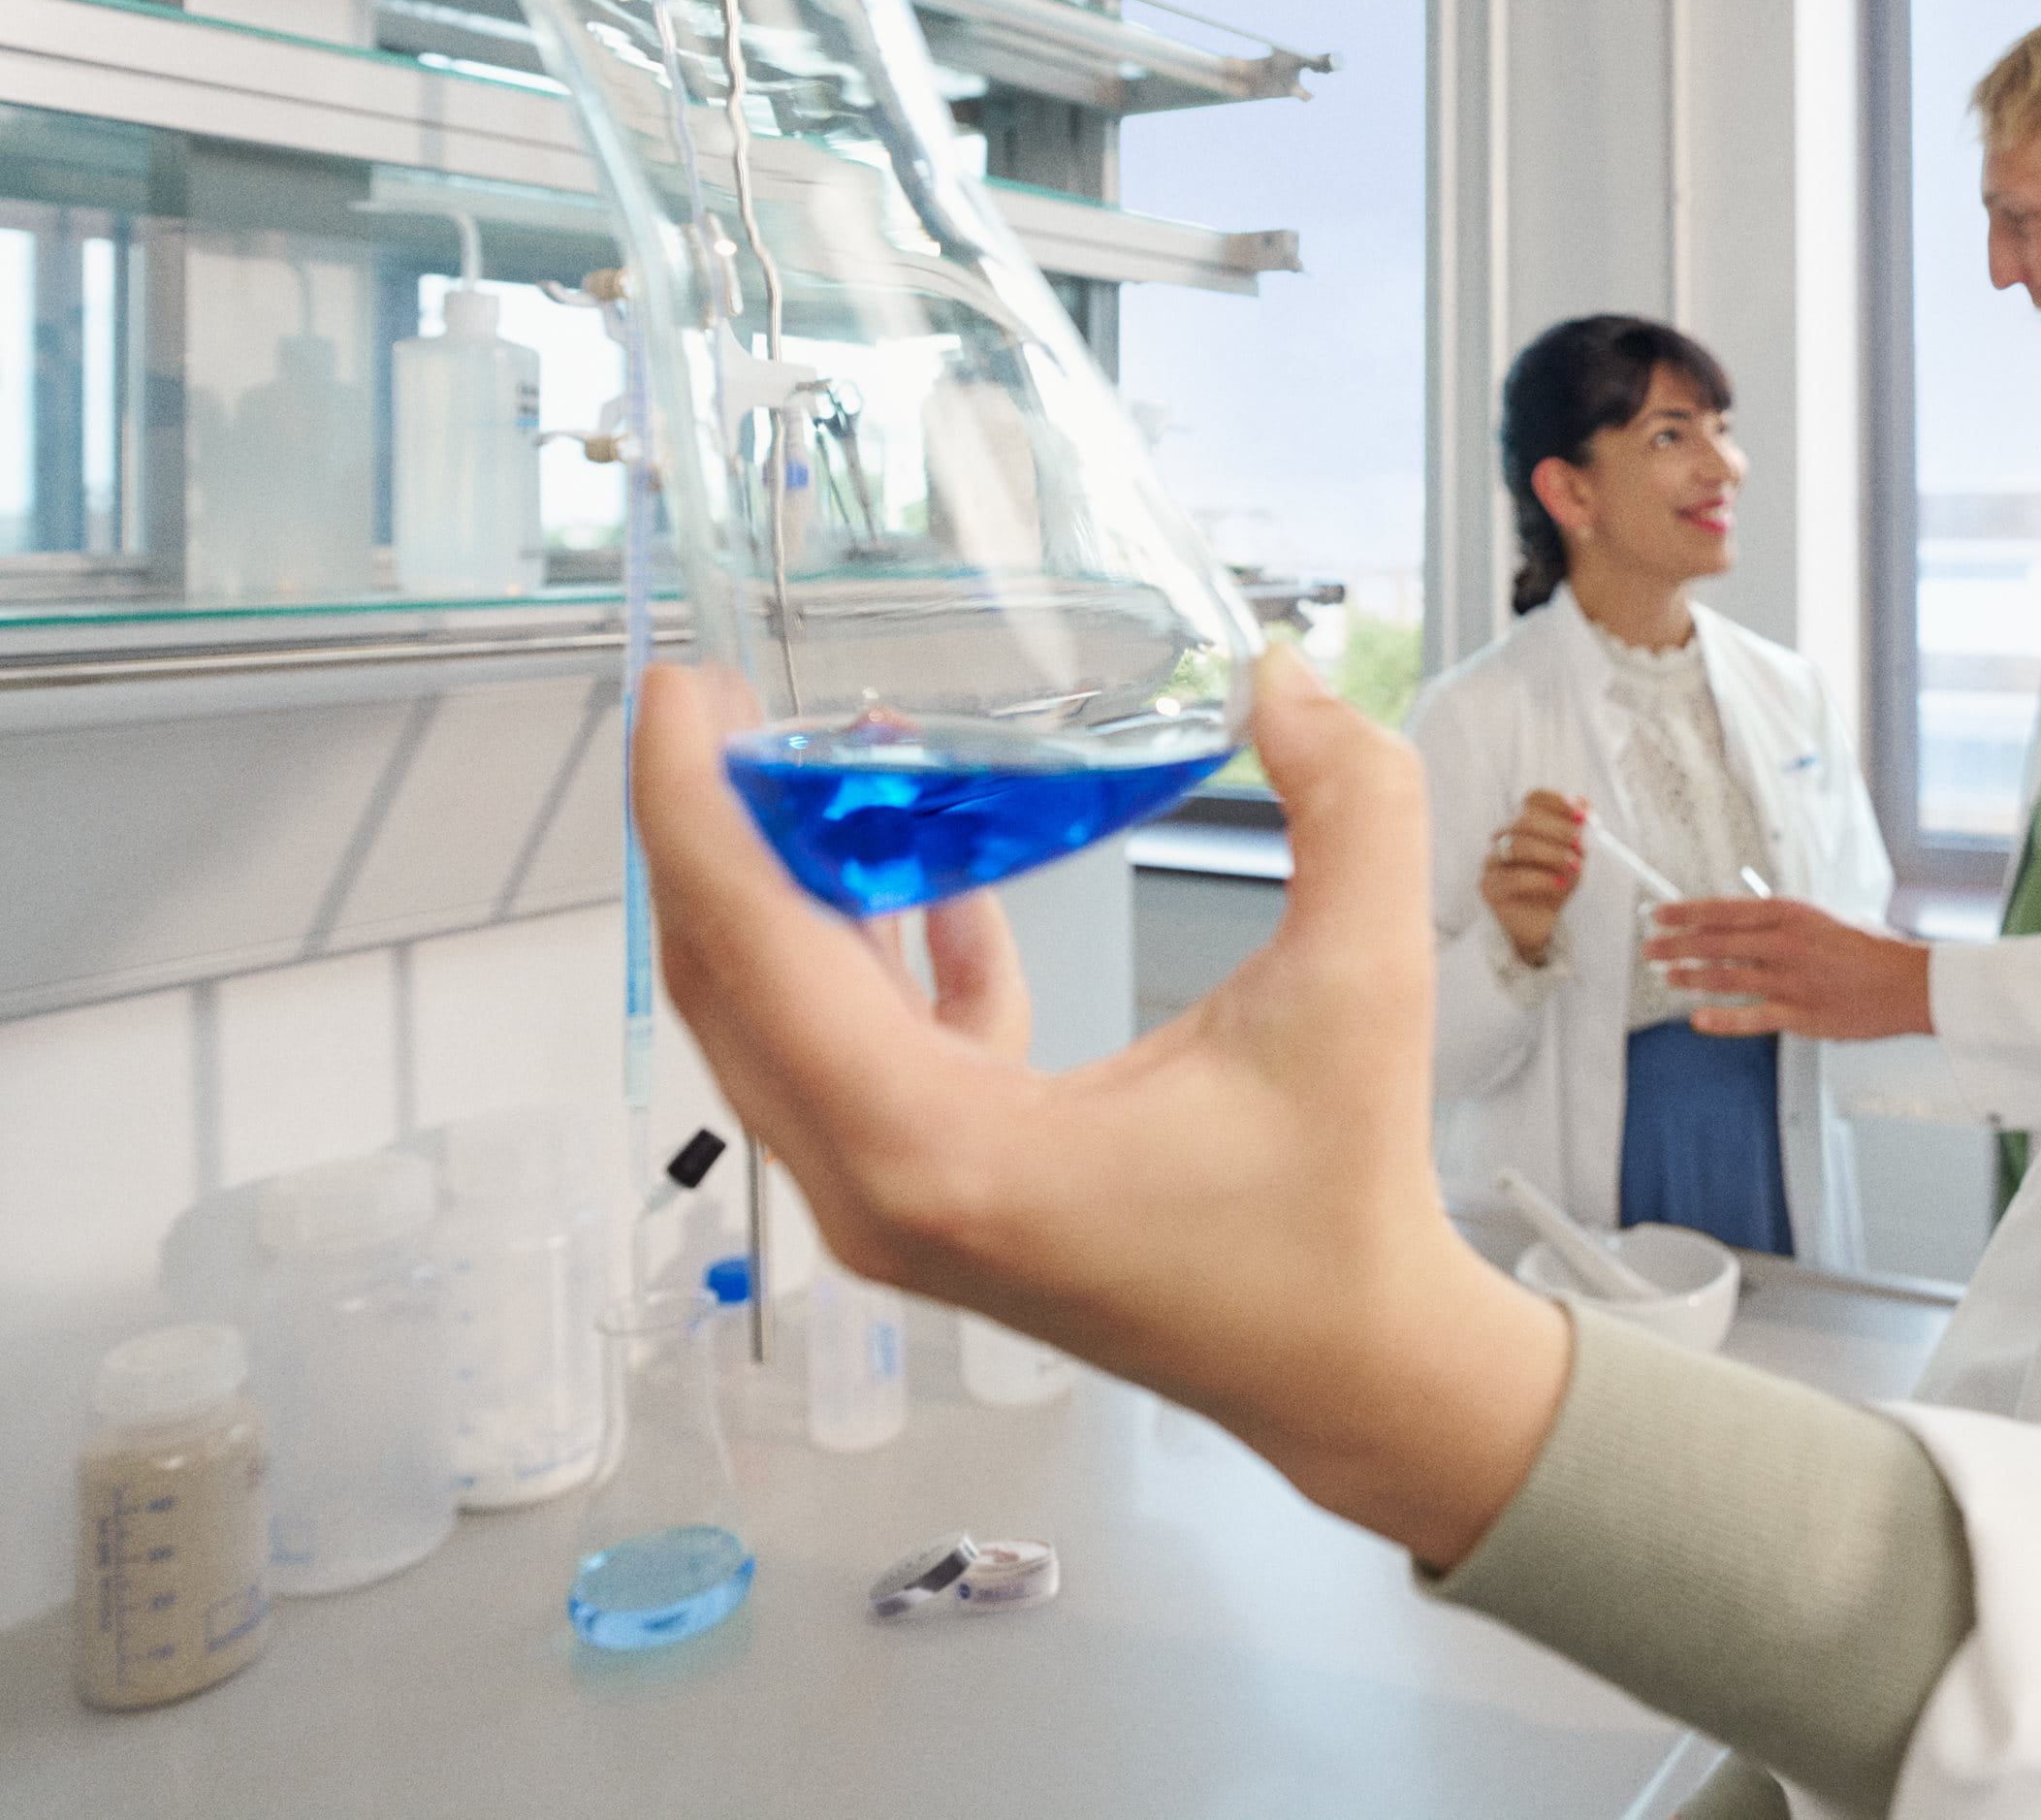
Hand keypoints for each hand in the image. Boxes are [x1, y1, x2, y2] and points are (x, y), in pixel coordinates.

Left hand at [638, 647, 1569, 1567]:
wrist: (1349, 1364)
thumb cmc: (1339, 1206)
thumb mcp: (1362, 982)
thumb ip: (1347, 804)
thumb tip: (1284, 674)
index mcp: (944, 1151)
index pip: (757, 952)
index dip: (698, 809)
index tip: (678, 694)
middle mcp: (885, 1191)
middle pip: (730, 987)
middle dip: (714, 831)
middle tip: (722, 699)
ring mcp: (897, 1210)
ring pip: (778, 1025)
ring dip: (788, 889)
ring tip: (831, 763)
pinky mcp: (933, 1204)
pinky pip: (851, 1060)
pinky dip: (873, 961)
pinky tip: (946, 889)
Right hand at [1478, 788, 1587, 961]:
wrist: (1541, 923)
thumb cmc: (1557, 884)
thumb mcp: (1575, 857)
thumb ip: (1579, 831)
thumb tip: (1583, 803)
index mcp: (1523, 823)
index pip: (1533, 799)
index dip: (1557, 802)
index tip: (1582, 816)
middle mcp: (1503, 837)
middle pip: (1524, 820)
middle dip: (1558, 830)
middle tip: (1582, 844)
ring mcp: (1492, 861)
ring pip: (1517, 846)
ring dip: (1552, 854)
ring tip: (1575, 866)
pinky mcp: (1488, 887)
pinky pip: (1513, 877)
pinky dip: (1542, 878)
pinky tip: (1560, 883)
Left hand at [1648, 900, 1935, 1040]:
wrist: (1909, 983)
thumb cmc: (1869, 950)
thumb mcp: (1822, 920)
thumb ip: (1782, 923)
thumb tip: (1741, 923)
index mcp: (1791, 914)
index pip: (1723, 910)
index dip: (1685, 912)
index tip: (1659, 914)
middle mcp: (1785, 943)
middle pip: (1715, 942)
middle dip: (1676, 945)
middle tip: (1651, 948)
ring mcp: (1790, 980)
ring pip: (1725, 977)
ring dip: (1690, 977)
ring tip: (1667, 977)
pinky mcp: (1800, 1015)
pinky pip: (1751, 1017)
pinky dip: (1721, 1019)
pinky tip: (1698, 1019)